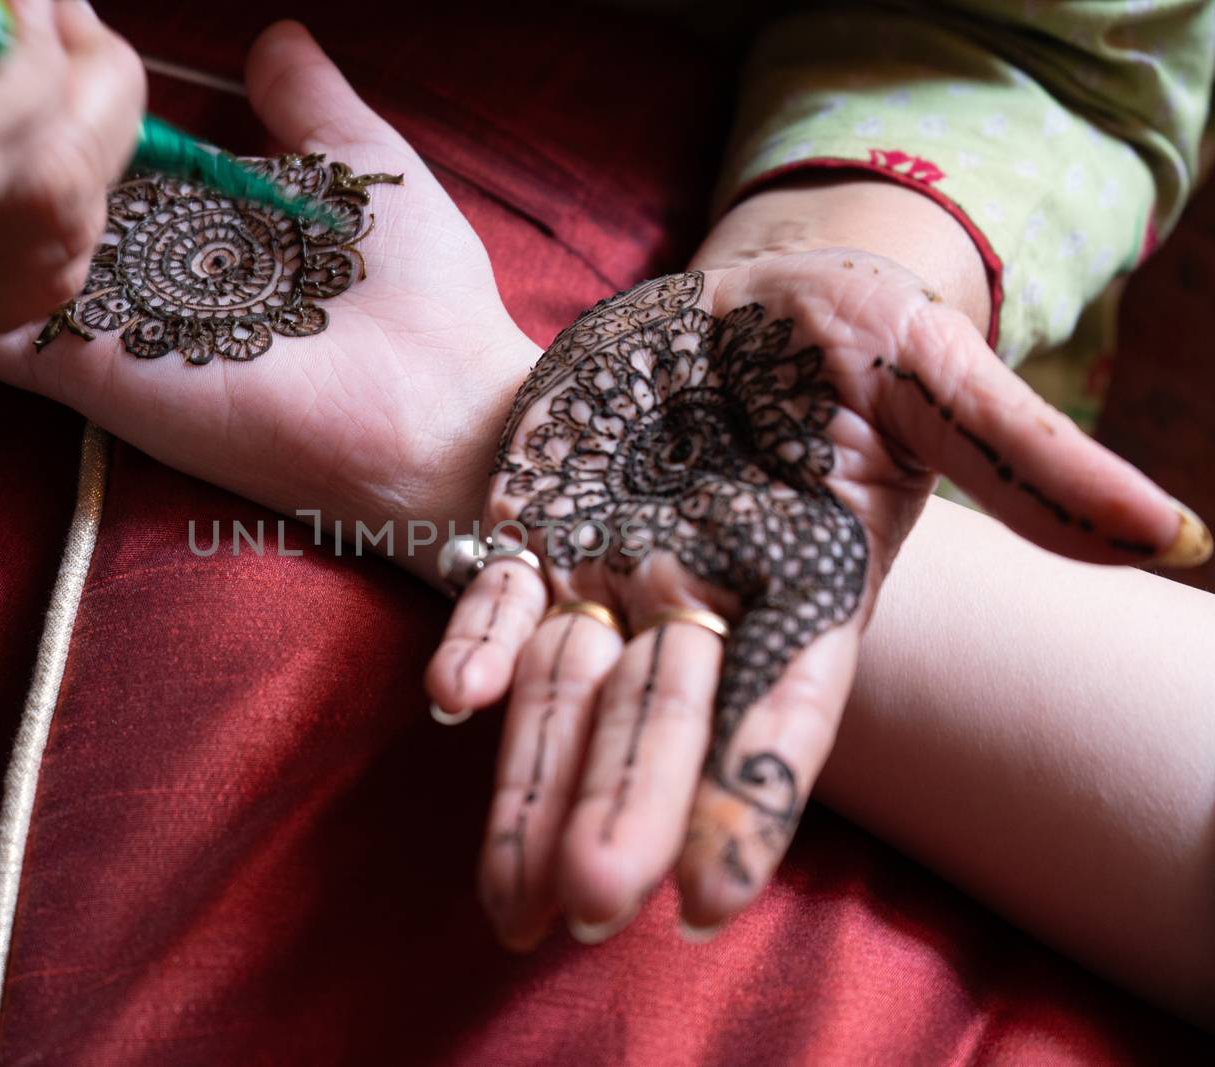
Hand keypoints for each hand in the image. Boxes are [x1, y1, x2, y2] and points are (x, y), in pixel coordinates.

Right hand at [0, 20, 540, 571]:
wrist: (442, 416)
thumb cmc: (422, 300)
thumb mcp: (368, 170)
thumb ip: (311, 107)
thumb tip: (270, 36)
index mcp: (201, 234)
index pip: (98, 173)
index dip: (41, 124)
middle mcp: (145, 283)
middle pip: (32, 220)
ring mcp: (114, 332)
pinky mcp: (98, 378)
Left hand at [425, 251, 1203, 948]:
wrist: (729, 298)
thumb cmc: (837, 335)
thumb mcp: (924, 370)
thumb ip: (1019, 455)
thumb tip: (1172, 538)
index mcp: (806, 589)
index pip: (782, 712)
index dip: (750, 798)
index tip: (709, 896)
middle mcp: (704, 606)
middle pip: (661, 727)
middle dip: (623, 812)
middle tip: (582, 910)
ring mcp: (612, 576)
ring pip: (567, 697)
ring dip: (532, 786)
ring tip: (501, 902)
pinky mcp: (539, 530)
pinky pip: (499, 600)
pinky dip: (480, 645)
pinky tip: (451, 697)